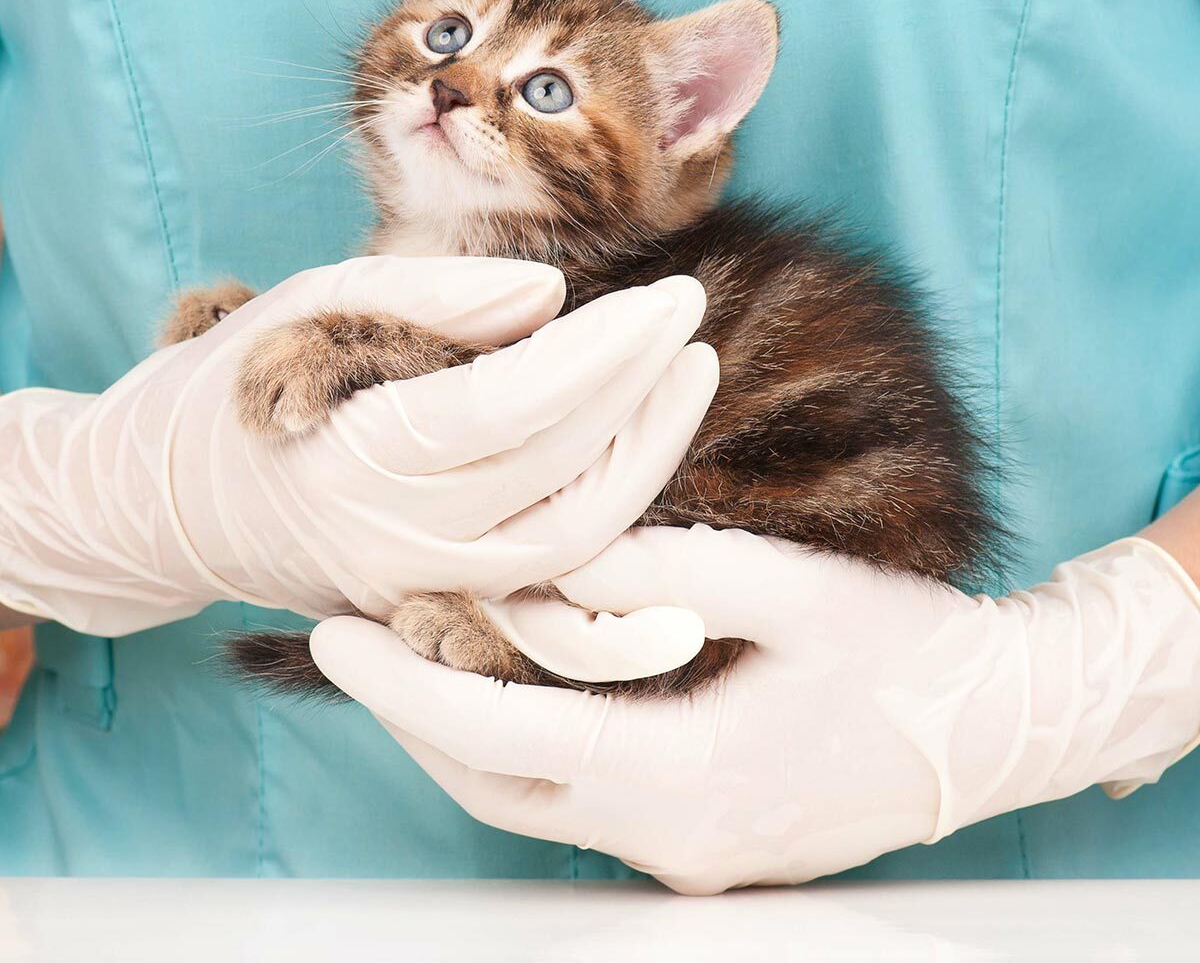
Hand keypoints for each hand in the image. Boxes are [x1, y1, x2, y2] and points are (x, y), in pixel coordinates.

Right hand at [0, 257, 715, 643]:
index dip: (605, 351)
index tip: (670, 299)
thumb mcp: (315, 305)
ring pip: (575, 541)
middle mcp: (398, 542)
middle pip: (562, 474)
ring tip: (686, 374)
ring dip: (647, 458)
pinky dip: (614, 524)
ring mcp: (423, 590)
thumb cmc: (237, 385)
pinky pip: (553, 582)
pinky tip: (649, 455)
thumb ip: (432, 291)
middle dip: (643, 389)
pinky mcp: (442, 607)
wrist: (170, 505)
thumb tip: (550, 295)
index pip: (513, 406)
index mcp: (356, 456)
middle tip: (686, 313)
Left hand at [311, 525, 1199, 893]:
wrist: (994, 727)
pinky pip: (579, 800)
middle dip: (411, 716)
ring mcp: (686, 854)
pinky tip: (512, 683)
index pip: (502, 738)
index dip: (407, 687)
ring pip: (528, 802)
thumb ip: (662, 571)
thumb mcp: (785, 588)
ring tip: (414, 652)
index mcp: (686, 777)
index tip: (337, 634)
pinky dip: (526, 744)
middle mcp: (671, 838)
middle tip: (355, 639)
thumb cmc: (902, 651)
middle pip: (495, 785)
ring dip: (463, 732)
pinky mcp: (702, 844)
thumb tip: (553, 562)